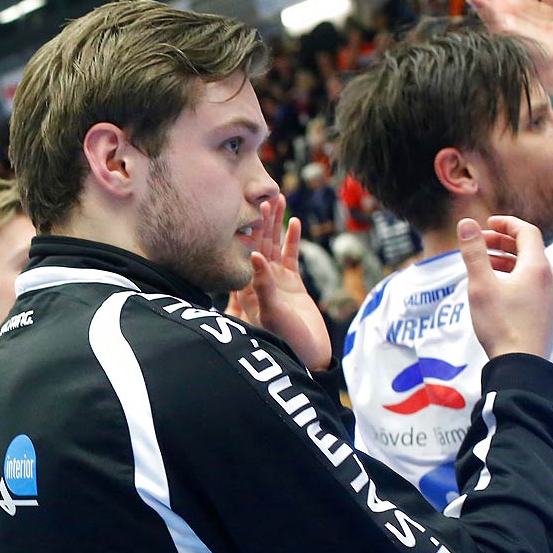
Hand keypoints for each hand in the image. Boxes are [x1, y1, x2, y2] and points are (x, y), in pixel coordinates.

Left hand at [239, 197, 331, 369]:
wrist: (308, 356)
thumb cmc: (287, 340)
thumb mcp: (272, 312)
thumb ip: (263, 285)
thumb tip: (253, 255)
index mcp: (248, 289)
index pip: (244, 254)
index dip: (246, 232)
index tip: (248, 210)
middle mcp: (259, 283)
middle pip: (258, 245)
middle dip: (261, 221)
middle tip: (264, 196)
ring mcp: (276, 282)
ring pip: (274, 247)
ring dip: (276, 225)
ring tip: (278, 200)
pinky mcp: (293, 285)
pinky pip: (291, 257)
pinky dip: (292, 240)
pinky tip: (294, 222)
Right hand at [458, 216, 552, 358]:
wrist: (522, 366)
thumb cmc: (500, 325)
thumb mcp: (481, 286)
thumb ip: (474, 253)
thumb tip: (466, 223)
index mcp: (538, 267)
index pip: (527, 232)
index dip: (507, 223)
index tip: (488, 223)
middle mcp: (552, 278)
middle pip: (530, 250)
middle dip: (504, 243)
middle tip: (480, 244)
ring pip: (533, 268)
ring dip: (510, 261)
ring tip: (486, 266)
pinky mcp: (551, 312)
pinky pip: (536, 285)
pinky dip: (518, 277)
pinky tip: (502, 290)